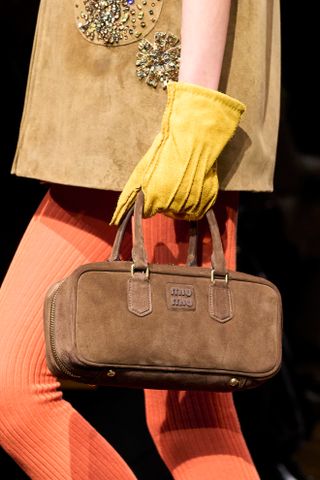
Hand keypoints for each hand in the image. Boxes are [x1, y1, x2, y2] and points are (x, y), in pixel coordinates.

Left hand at [110, 81, 244, 223]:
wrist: (196, 140)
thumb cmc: (168, 150)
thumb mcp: (145, 168)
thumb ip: (135, 188)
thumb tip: (127, 205)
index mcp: (154, 198)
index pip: (147, 212)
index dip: (149, 202)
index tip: (153, 194)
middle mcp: (171, 206)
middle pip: (164, 212)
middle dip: (165, 201)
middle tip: (171, 182)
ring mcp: (190, 206)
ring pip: (180, 212)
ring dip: (180, 202)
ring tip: (182, 183)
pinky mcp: (205, 204)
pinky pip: (196, 212)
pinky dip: (194, 203)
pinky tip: (192, 189)